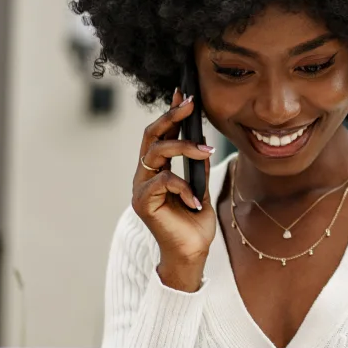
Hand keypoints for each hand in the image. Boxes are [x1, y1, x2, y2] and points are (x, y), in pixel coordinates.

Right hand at [132, 89, 215, 290]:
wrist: (192, 254)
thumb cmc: (195, 224)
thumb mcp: (201, 188)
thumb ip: (197, 167)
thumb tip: (203, 142)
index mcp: (156, 170)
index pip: (160, 135)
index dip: (170, 113)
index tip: (184, 94)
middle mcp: (144, 175)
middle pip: (152, 136)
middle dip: (171, 117)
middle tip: (190, 104)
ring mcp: (141, 187)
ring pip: (157, 153)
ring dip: (184, 148)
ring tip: (206, 152)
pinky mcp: (142, 202)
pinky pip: (162, 181)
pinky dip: (183, 187)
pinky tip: (195, 201)